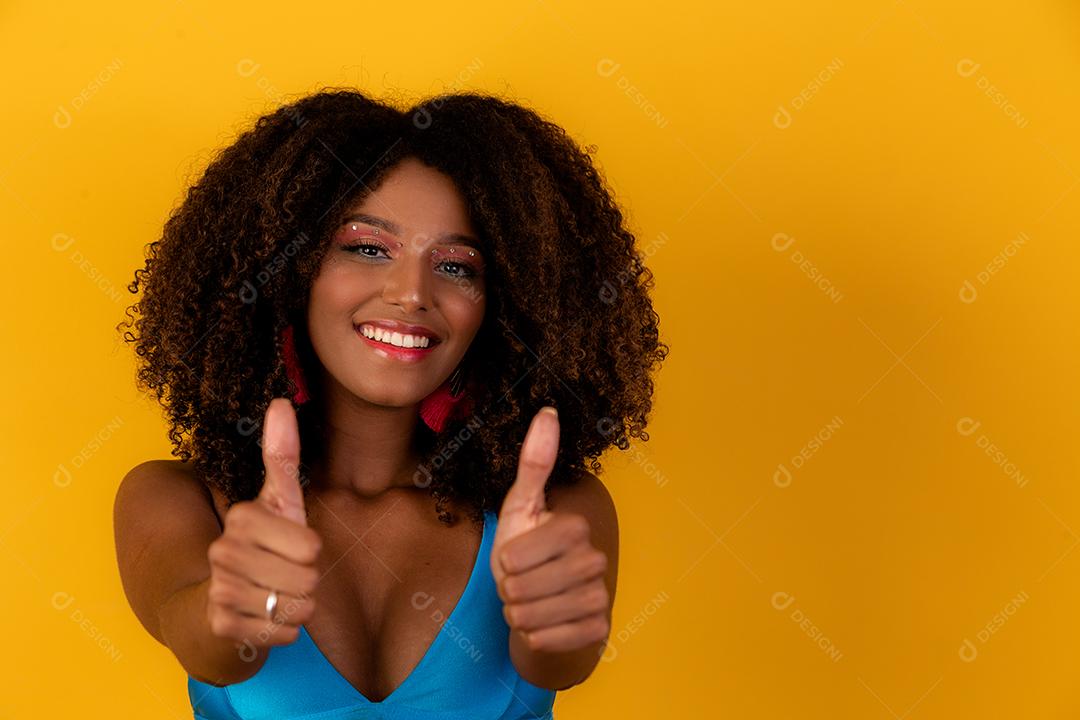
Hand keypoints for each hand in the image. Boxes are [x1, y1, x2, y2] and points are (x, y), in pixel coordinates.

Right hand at [206, 398, 322, 647]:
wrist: (222, 601)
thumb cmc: (266, 546)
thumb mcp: (280, 502)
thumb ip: (282, 456)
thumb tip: (280, 401)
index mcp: (243, 518)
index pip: (310, 546)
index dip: (310, 551)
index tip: (291, 547)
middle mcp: (223, 552)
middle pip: (306, 578)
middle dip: (306, 581)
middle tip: (286, 574)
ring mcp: (219, 590)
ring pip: (296, 607)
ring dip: (297, 607)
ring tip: (277, 595)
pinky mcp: (221, 626)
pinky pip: (282, 633)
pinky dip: (284, 631)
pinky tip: (266, 618)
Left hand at [491, 407, 610, 652]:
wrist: (544, 600)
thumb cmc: (526, 549)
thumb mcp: (521, 506)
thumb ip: (533, 462)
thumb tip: (547, 411)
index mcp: (574, 527)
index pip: (515, 557)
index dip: (505, 561)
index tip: (515, 556)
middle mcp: (595, 560)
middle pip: (522, 589)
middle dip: (509, 591)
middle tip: (520, 582)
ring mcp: (600, 596)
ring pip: (535, 617)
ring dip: (520, 615)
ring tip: (528, 602)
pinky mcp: (599, 628)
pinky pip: (551, 640)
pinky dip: (537, 636)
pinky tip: (543, 624)